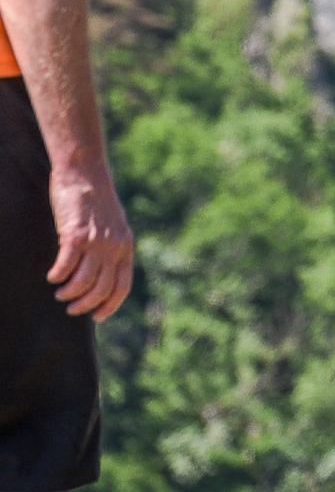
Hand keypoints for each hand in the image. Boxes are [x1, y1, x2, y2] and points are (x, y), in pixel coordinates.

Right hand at [48, 164, 134, 320]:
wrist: (85, 174)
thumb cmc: (96, 202)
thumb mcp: (113, 227)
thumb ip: (111, 248)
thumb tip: (101, 273)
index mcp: (126, 246)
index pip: (122, 286)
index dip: (110, 305)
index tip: (97, 317)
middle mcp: (114, 247)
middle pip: (101, 289)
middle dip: (85, 305)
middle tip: (71, 308)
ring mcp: (96, 241)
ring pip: (83, 282)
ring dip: (69, 293)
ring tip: (60, 293)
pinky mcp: (75, 235)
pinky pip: (66, 266)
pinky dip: (58, 276)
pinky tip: (52, 276)